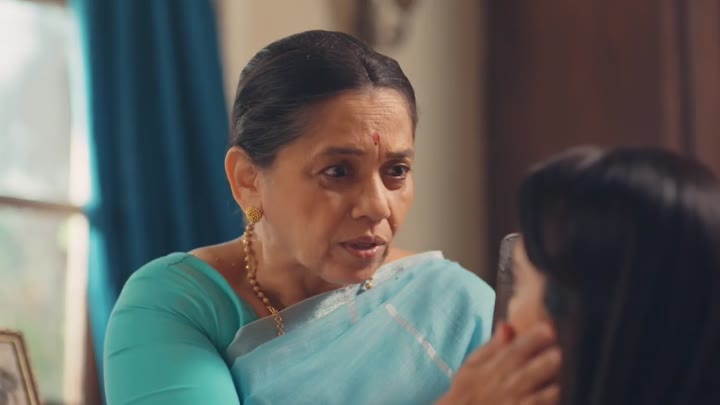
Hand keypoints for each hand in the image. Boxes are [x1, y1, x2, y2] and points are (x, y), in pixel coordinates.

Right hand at [436, 323, 560, 404]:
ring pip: (536, 398)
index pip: (514, 351)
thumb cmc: (467, 390)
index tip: (548, 329)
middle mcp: (503, 387)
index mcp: (492, 370)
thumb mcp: (471, 365)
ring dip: (550, 389)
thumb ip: (491, 347)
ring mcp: (513, 404)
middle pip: (528, 374)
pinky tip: (555, 396)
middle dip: (544, 364)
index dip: (532, 340)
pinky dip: (546, 403)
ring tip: (560, 381)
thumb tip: (507, 325)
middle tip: (559, 353)